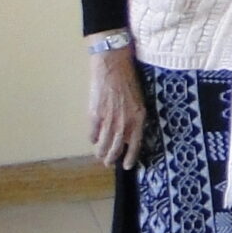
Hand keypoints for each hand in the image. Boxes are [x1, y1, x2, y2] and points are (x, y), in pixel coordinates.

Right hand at [87, 45, 146, 170]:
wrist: (113, 66)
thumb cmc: (129, 80)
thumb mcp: (139, 100)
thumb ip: (135, 117)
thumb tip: (129, 132)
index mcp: (138, 118)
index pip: (135, 145)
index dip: (130, 157)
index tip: (128, 166)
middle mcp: (124, 122)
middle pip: (116, 148)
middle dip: (112, 158)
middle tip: (109, 163)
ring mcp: (108, 120)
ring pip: (103, 144)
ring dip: (101, 152)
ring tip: (100, 156)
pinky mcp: (95, 115)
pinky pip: (93, 133)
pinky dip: (92, 138)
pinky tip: (93, 140)